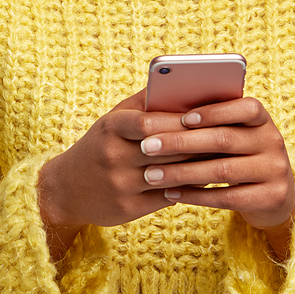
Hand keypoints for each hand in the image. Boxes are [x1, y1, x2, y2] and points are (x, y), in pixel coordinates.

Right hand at [37, 90, 294, 260]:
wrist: (65, 189)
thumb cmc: (99, 146)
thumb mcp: (113, 120)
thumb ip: (143, 103)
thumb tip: (180, 85)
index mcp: (110, 128)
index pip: (148, 122)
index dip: (179, 120)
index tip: (206, 117)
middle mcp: (113, 156)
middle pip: (167, 149)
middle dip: (198, 142)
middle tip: (229, 136)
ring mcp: (120, 184)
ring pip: (171, 173)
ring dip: (199, 166)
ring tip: (225, 157)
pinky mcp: (127, 208)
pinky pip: (168, 196)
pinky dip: (190, 187)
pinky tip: (208, 181)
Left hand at [139, 96, 294, 256]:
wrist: (274, 195)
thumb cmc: (238, 156)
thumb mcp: (233, 135)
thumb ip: (209, 122)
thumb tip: (162, 109)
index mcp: (262, 119)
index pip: (245, 107)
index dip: (214, 112)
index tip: (181, 118)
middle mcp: (273, 141)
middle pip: (224, 139)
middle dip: (181, 143)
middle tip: (147, 146)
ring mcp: (275, 171)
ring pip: (222, 170)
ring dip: (181, 172)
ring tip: (151, 174)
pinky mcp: (271, 198)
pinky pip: (228, 197)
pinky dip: (196, 196)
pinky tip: (171, 193)